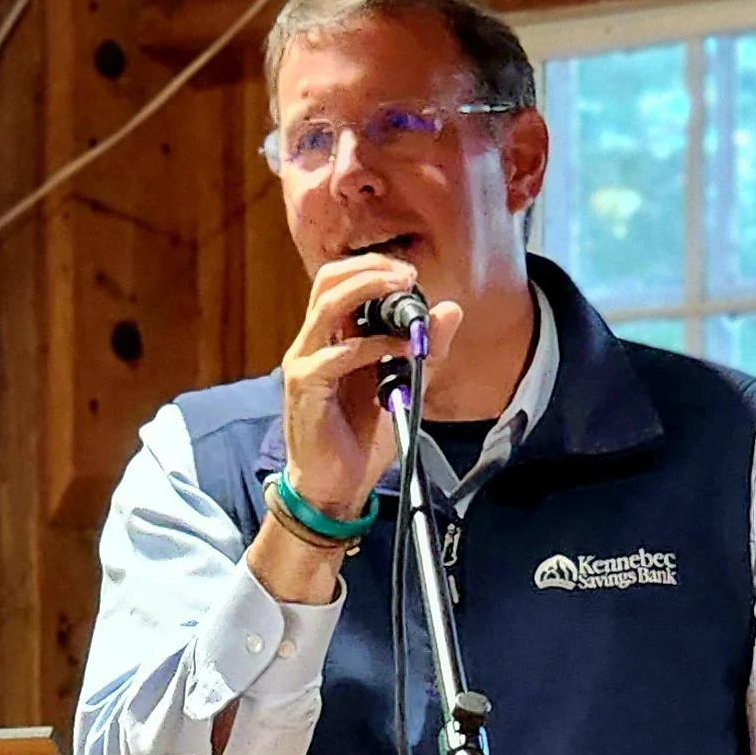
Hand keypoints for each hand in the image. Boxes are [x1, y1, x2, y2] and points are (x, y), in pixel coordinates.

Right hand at [277, 252, 461, 520]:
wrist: (336, 485)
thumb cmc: (362, 437)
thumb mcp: (406, 385)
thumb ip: (426, 349)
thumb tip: (450, 309)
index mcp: (333, 337)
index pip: (342, 281)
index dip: (375, 269)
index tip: (412, 275)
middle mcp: (313, 342)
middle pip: (328, 280)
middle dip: (370, 269)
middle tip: (407, 276)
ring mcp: (305, 362)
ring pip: (328, 305)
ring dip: (370, 291)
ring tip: (404, 292)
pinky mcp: (305, 386)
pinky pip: (337, 354)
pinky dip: (372, 345)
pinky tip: (400, 350)